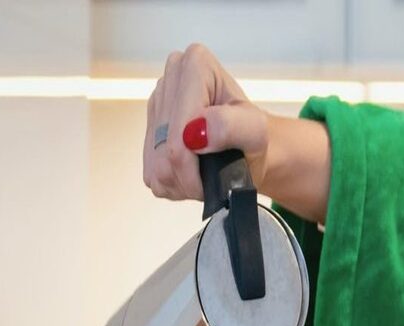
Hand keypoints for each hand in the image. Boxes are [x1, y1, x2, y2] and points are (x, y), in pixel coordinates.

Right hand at [143, 44, 269, 202]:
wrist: (248, 149)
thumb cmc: (252, 136)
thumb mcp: (255, 130)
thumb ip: (231, 126)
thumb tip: (196, 132)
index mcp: (196, 64)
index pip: (179, 130)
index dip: (195, 162)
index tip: (216, 168)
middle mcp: (171, 77)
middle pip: (165, 148)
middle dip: (189, 175)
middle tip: (213, 176)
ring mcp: (155, 103)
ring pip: (155, 164)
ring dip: (181, 181)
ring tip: (205, 174)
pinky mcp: (147, 129)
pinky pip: (151, 171)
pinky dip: (173, 182)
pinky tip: (192, 173)